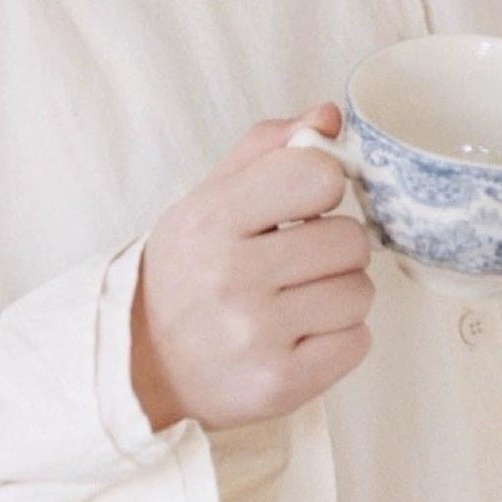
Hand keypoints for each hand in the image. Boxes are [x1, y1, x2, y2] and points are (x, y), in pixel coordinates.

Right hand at [130, 104, 374, 431]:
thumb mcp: (207, 201)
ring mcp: (255, 336)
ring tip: (298, 303)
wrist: (141, 367)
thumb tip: (331, 117)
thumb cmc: (186, 276)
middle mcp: (231, 277)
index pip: (317, 175)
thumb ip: (268, 150)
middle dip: (333, 249)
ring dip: (339, 295)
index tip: (300, 207)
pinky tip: (301, 337)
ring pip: (360, 293)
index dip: (321, 189)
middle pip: (350, 240)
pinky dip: (340, 339)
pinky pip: (358, 342)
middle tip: (297, 264)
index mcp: (212, 219)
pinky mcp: (280, 384)